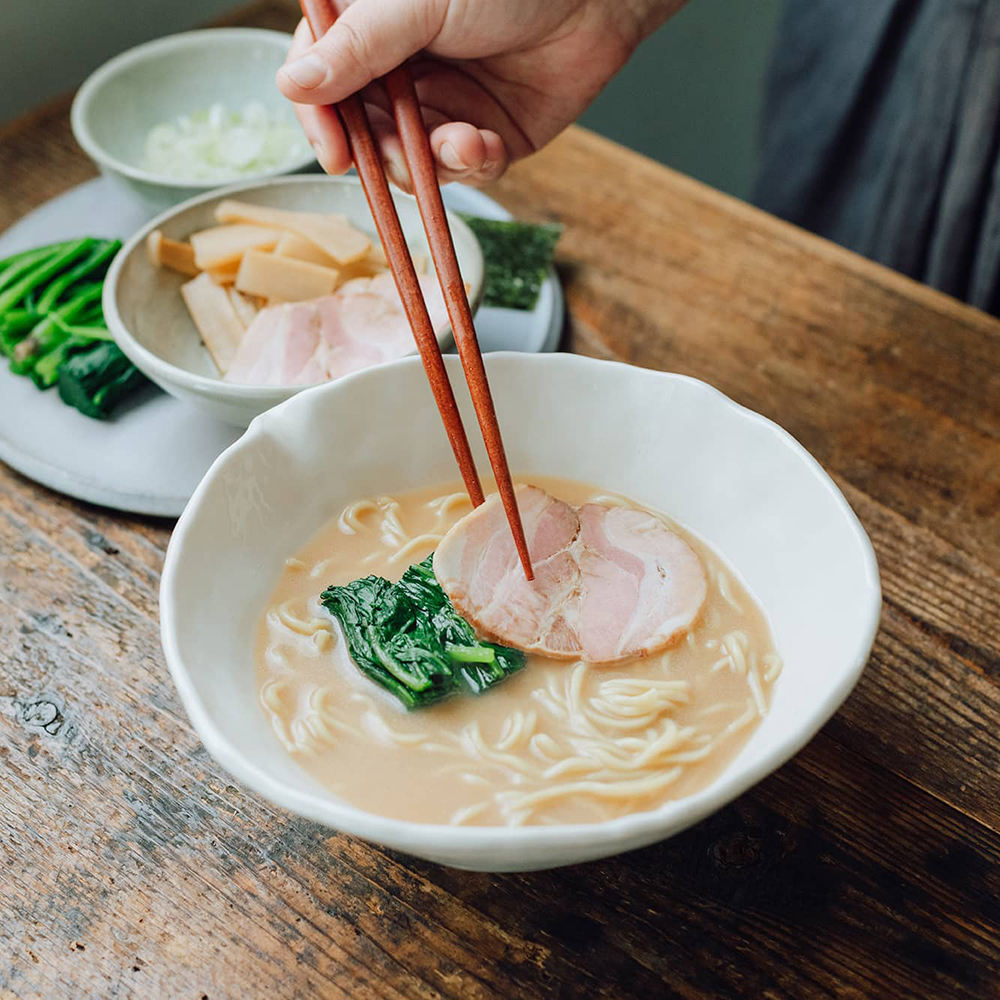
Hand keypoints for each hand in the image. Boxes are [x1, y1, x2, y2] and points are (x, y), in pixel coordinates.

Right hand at [277, 0, 682, 189]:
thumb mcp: (419, 3)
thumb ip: (359, 46)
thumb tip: (293, 84)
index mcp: (372, 26)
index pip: (320, 77)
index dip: (318, 118)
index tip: (332, 153)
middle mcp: (401, 70)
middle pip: (361, 131)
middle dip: (378, 153)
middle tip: (394, 159)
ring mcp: (441, 107)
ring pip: (407, 161)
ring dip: (428, 163)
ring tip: (461, 143)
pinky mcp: (482, 138)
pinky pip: (460, 172)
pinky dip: (470, 166)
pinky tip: (483, 144)